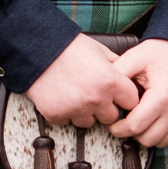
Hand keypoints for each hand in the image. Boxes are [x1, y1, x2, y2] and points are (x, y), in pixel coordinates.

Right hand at [21, 33, 142, 126]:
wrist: (36, 48)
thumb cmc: (67, 46)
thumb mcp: (99, 49)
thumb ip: (117, 65)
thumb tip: (130, 74)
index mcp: (110, 82)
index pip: (131, 102)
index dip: (125, 98)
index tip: (118, 96)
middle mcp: (95, 99)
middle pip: (112, 117)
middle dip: (106, 108)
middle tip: (94, 94)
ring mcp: (76, 109)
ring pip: (89, 122)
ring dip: (85, 112)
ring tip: (76, 94)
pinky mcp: (57, 115)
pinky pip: (68, 121)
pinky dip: (65, 112)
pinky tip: (61, 96)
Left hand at [107, 38, 167, 148]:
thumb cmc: (164, 52)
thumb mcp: (136, 57)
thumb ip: (118, 73)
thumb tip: (103, 90)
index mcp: (161, 97)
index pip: (134, 127)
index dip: (119, 128)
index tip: (114, 124)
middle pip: (147, 139)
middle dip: (132, 134)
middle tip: (126, 122)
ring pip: (161, 142)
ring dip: (148, 134)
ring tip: (141, 120)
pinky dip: (163, 131)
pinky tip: (156, 117)